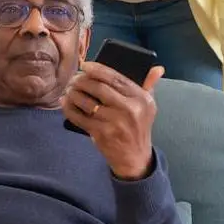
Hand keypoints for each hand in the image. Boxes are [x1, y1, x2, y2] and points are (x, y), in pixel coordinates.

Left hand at [62, 62, 164, 180]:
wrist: (135, 157)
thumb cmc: (139, 127)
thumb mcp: (149, 106)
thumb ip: (150, 85)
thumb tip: (157, 68)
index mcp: (141, 99)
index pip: (116, 78)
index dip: (98, 69)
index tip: (86, 65)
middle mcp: (129, 109)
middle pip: (99, 87)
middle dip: (82, 80)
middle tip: (74, 78)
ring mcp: (114, 123)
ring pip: (87, 102)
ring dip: (73, 93)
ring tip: (69, 89)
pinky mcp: (101, 134)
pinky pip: (80, 117)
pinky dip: (69, 108)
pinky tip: (66, 102)